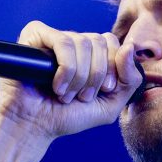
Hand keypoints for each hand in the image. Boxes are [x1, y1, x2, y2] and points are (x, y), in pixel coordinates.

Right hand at [0, 21, 143, 140]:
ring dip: (79, 77)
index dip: (113, 66)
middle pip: (99, 40)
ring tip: (66, 96)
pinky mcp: (34, 35)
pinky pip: (63, 41)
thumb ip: (129, 79)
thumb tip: (129, 47)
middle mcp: (72, 42)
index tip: (104, 91)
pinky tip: (56, 86)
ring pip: (82, 42)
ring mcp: (53, 37)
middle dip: (96, 75)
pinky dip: (66, 69)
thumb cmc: (66, 117)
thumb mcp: (109, 105)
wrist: (32, 126)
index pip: (111, 41)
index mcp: (89, 54)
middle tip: (82, 97)